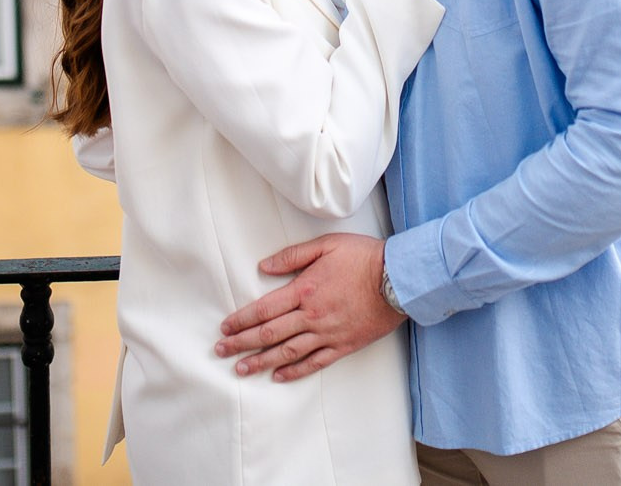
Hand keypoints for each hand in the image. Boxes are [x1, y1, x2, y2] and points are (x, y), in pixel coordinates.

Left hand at [215, 232, 402, 382]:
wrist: (399, 278)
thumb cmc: (363, 257)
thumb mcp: (326, 244)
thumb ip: (292, 255)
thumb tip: (263, 266)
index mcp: (304, 289)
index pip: (264, 309)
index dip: (242, 320)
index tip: (225, 327)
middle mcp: (312, 315)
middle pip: (270, 333)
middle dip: (242, 343)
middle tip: (221, 351)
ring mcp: (327, 333)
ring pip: (287, 352)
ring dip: (261, 361)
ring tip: (241, 369)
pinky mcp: (343, 345)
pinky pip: (314, 362)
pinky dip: (295, 371)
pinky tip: (279, 376)